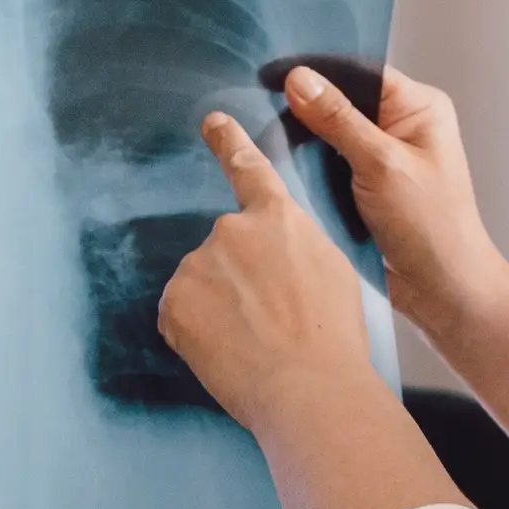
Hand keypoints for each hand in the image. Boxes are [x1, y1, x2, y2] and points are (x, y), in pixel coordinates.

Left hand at [162, 110, 380, 437]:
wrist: (309, 386)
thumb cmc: (334, 338)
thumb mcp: (332, 272)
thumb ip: (296, 249)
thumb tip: (277, 258)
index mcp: (279, 218)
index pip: (249, 170)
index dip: (230, 143)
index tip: (213, 122)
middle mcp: (232, 229)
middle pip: (225, 250)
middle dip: (236, 282)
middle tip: (267, 324)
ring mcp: (199, 263)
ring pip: (200, 285)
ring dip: (217, 310)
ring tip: (254, 345)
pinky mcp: (175, 301)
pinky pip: (179, 317)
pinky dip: (195, 336)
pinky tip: (227, 354)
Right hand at [278, 64, 507, 342]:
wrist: (445, 292)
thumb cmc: (431, 226)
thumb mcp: (381, 165)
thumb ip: (338, 120)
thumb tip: (299, 79)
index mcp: (419, 107)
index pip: (360, 72)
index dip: (317, 71)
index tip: (270, 74)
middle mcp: (402, 126)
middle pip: (342, 101)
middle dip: (304, 108)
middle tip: (256, 108)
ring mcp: (384, 158)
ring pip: (331, 135)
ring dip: (303, 141)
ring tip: (259, 136)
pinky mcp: (368, 188)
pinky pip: (330, 166)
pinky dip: (308, 168)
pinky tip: (278, 168)